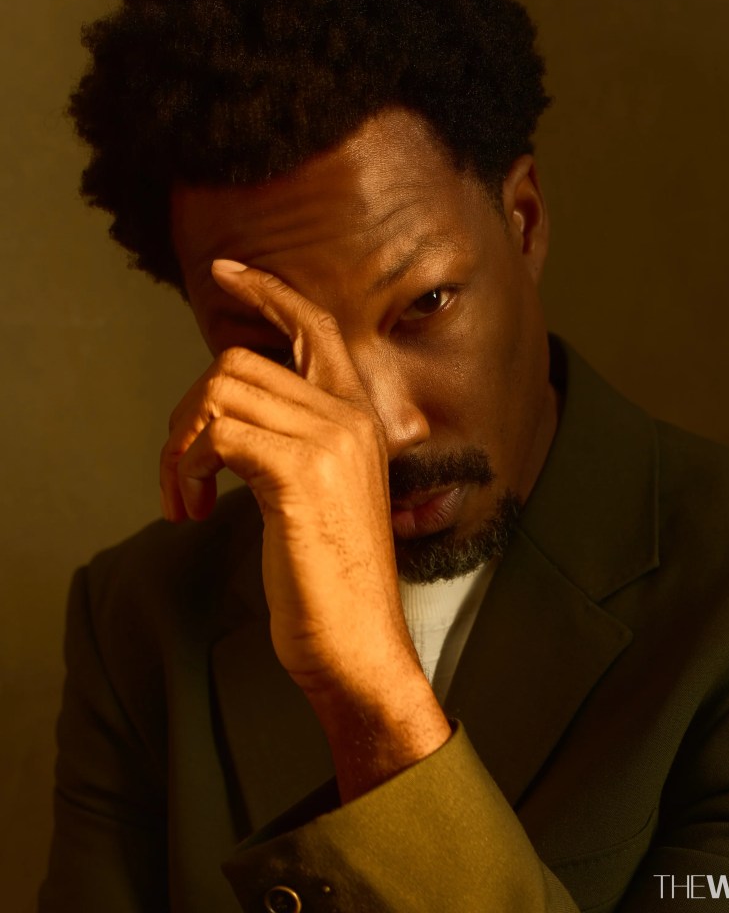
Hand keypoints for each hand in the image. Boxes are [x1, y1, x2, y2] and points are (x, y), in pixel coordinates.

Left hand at [160, 260, 449, 797]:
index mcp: (359, 417)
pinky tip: (190, 509)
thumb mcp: (317, 493)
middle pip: (236, 364)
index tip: (227, 275)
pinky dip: (185, 469)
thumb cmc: (331, 576)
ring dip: (180, 446)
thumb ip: (289, 439)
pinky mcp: (299, 473)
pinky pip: (217, 435)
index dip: (268, 293)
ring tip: (183, 497)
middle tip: (180, 473)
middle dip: (186, 414)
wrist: (359, 642)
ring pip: (220, 394)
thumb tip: (224, 407)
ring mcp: (329, 441)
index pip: (315, 326)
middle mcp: (350, 417)